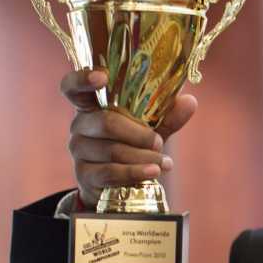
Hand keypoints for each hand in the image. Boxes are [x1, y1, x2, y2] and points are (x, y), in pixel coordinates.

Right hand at [61, 69, 197, 208]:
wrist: (119, 186)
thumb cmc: (133, 147)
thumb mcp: (151, 129)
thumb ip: (167, 116)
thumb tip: (190, 101)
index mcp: (92, 106)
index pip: (73, 87)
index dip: (83, 79)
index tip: (103, 77)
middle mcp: (80, 125)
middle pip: (106, 122)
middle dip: (139, 134)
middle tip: (159, 142)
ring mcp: (79, 150)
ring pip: (112, 150)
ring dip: (143, 156)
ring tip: (164, 163)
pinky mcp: (84, 175)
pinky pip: (111, 172)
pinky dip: (136, 172)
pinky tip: (154, 172)